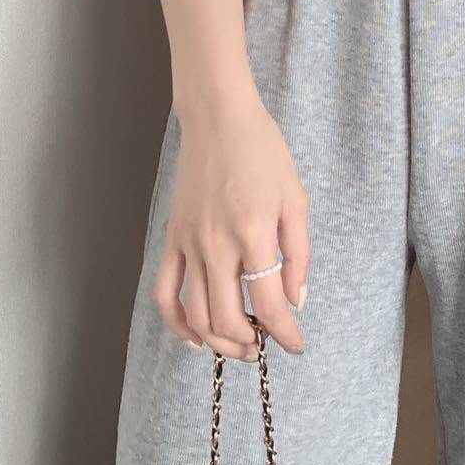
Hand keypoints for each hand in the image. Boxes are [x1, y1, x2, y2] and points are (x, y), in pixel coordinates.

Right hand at [152, 95, 309, 359]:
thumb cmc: (263, 153)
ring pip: (195, 313)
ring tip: (239, 343)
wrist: (219, 120)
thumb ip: (299, 254)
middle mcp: (217, 244)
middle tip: (265, 344)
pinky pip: (165, 292)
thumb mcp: (296, 198)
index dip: (285, 332)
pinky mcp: (173, 238)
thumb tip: (296, 300)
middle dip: (249, 343)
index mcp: (254, 232)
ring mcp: (189, 243)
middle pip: (227, 318)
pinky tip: (195, 335)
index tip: (296, 344)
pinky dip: (176, 322)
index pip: (268, 302)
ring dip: (217, 339)